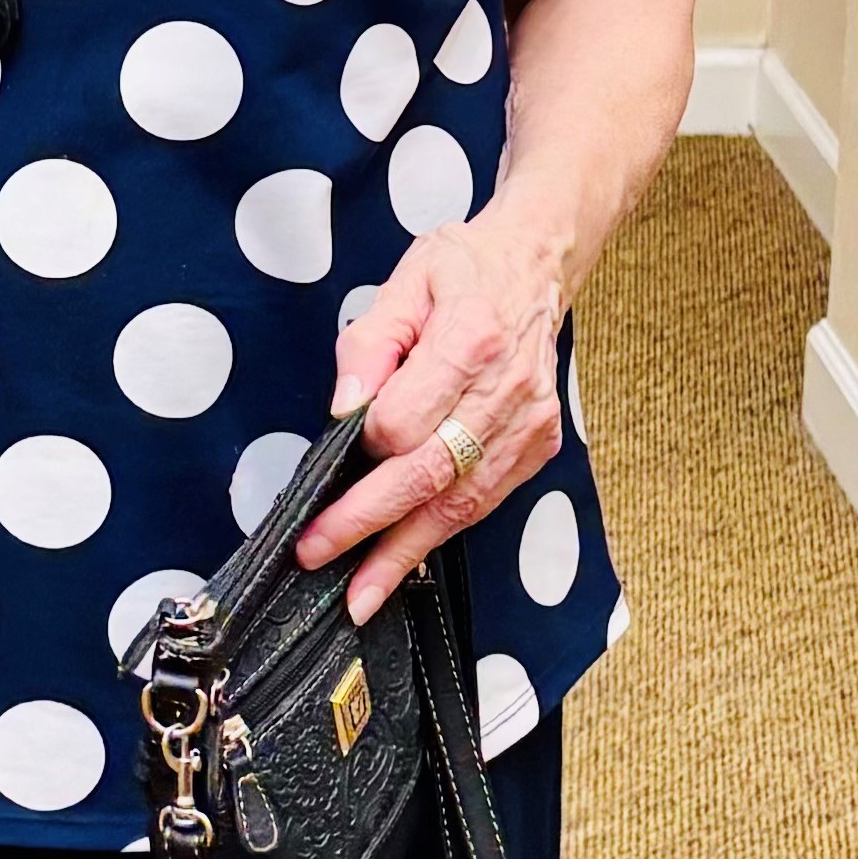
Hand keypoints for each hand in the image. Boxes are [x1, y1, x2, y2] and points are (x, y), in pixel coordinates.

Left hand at [302, 199, 573, 621]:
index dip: (364, 446)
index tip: (330, 461)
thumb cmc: (464, 269)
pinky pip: (484, 501)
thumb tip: (345, 410)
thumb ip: (367, 347)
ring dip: (406, 552)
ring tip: (361, 594)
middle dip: (369, 524)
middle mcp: (506, 389)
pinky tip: (404, 559)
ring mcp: (528, 423)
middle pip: (431, 475)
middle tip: (319, 556)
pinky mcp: (538, 445)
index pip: (405, 420)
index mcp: (469, 337)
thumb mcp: (403, 283)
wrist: (537, 264)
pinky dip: (441, 532)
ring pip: (462, 503)